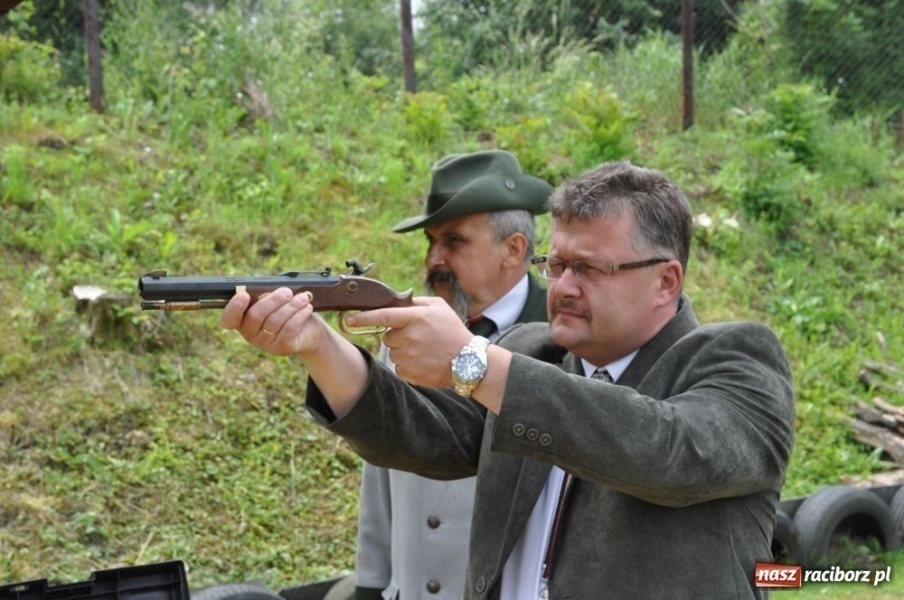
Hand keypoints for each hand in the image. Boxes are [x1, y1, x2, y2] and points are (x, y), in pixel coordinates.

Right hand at [220, 287, 323, 356]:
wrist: (308, 331)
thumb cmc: (287, 310)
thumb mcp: (275, 301)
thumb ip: (267, 295)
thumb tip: (269, 289)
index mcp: (242, 319)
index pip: (229, 319)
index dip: (234, 308)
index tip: (244, 295)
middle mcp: (249, 333)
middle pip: (255, 316)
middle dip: (272, 301)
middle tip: (287, 292)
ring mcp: (264, 343)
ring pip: (275, 322)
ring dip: (291, 306)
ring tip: (303, 298)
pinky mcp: (280, 348)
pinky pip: (289, 329)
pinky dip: (299, 315)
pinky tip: (307, 308)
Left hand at [347, 296, 473, 387]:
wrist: (468, 362)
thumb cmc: (453, 331)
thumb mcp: (439, 307)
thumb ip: (417, 301)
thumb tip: (398, 302)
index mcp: (415, 318)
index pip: (383, 316)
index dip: (363, 317)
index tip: (348, 319)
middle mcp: (409, 337)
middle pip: (387, 337)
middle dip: (397, 336)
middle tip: (417, 338)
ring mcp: (409, 357)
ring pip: (392, 353)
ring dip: (403, 351)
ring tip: (423, 351)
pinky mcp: (409, 373)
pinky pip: (398, 367)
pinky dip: (407, 365)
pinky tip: (423, 362)